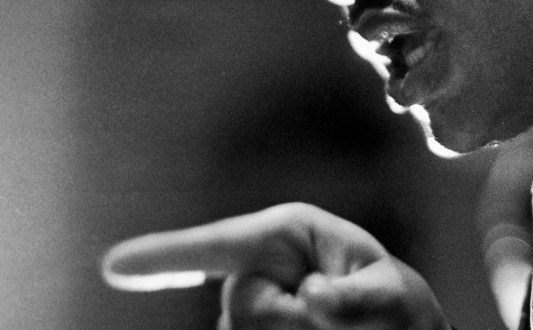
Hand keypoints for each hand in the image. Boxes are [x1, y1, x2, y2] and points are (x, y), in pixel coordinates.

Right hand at [102, 203, 449, 329]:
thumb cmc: (396, 307)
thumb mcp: (390, 297)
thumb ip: (356, 300)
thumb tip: (314, 296)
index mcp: (287, 234)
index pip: (221, 243)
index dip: (167, 254)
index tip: (114, 266)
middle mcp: (258, 268)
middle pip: (241, 309)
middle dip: (289, 322)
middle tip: (333, 320)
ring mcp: (250, 306)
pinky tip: (305, 328)